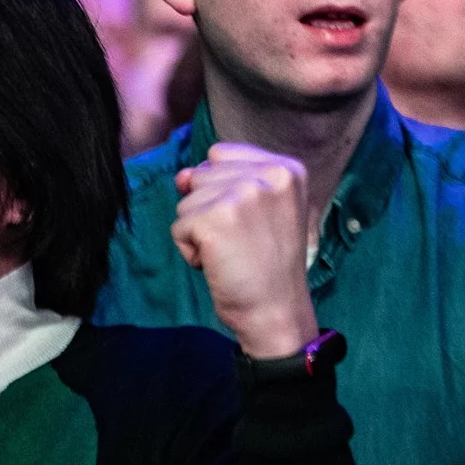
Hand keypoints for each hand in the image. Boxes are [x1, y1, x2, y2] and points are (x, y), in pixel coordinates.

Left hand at [171, 144, 318, 358]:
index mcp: (287, 169)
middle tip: (242, 241)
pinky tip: (218, 263)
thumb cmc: (265, 264)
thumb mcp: (256, 212)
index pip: (219, 154)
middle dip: (208, 210)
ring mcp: (242, 195)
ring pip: (186, 202)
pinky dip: (189, 250)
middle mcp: (268, 175)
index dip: (220, 189)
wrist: (276, 310)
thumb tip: (182, 176)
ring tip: (232, 252)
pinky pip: (178, 227)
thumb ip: (220, 183)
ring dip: (198, 232)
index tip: (248, 221)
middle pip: (200, 175)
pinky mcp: (215, 219)